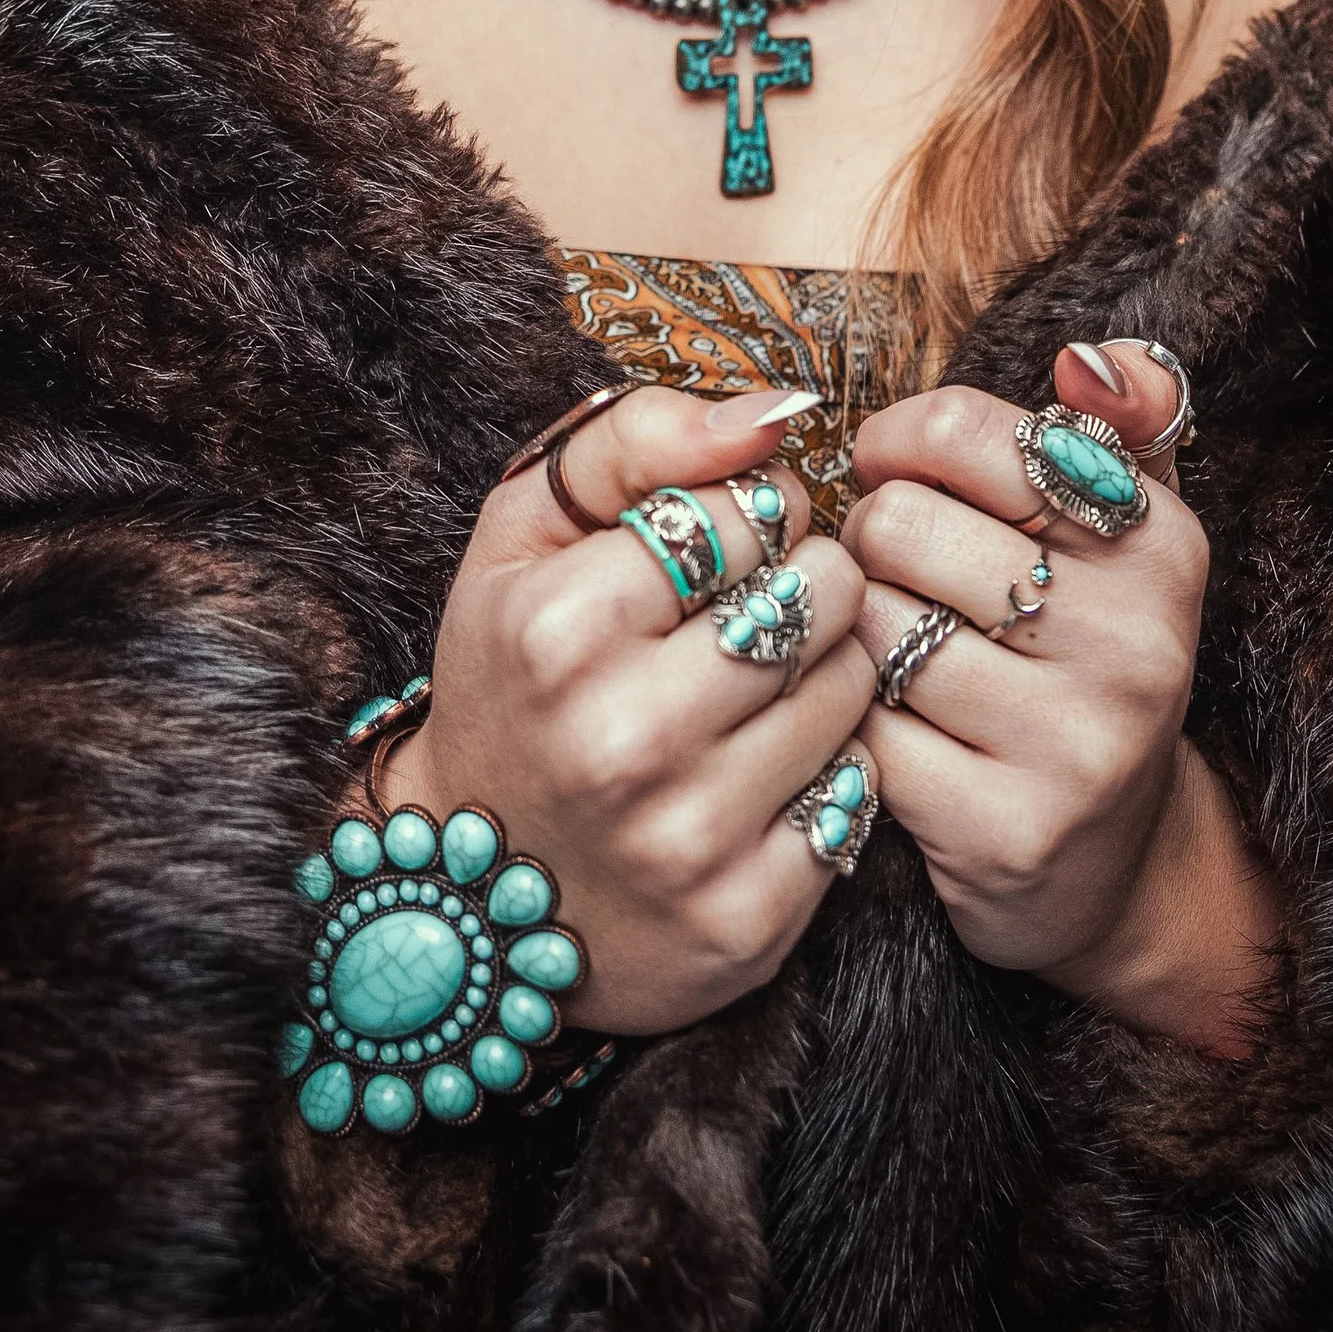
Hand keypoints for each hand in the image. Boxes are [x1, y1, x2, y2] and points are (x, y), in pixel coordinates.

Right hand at [385, 384, 878, 1036]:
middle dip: (803, 583)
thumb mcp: (523, 536)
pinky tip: (766, 772)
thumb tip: (775, 411)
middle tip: (751, 611)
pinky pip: (859, 793)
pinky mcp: (746, 920)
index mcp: (559, 628)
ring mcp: (688, 839)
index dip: (750, 514)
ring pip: (851, 687)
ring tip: (759, 687)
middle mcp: (623, 738)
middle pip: (820, 592)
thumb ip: (637, 440)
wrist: (473, 897)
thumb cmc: (513, 682)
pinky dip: (829, 769)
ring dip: (825, 670)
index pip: (749, 511)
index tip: (719, 547)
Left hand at [843, 342, 1277, 1053]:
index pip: (964, 432)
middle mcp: (1135, 641)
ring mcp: (1076, 744)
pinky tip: (893, 729)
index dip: (897, 442)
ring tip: (896, 645)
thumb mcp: (1124, 532)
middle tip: (897, 572)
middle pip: (899, 525)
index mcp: (1157, 542)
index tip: (893, 468)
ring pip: (873, 628)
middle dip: (872, 542)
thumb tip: (1088, 357)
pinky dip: (853, 725)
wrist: (1114, 862)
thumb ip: (1114, 423)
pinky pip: (864, 735)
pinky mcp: (1008, 832)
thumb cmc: (1084, 656)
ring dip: (857, 633)